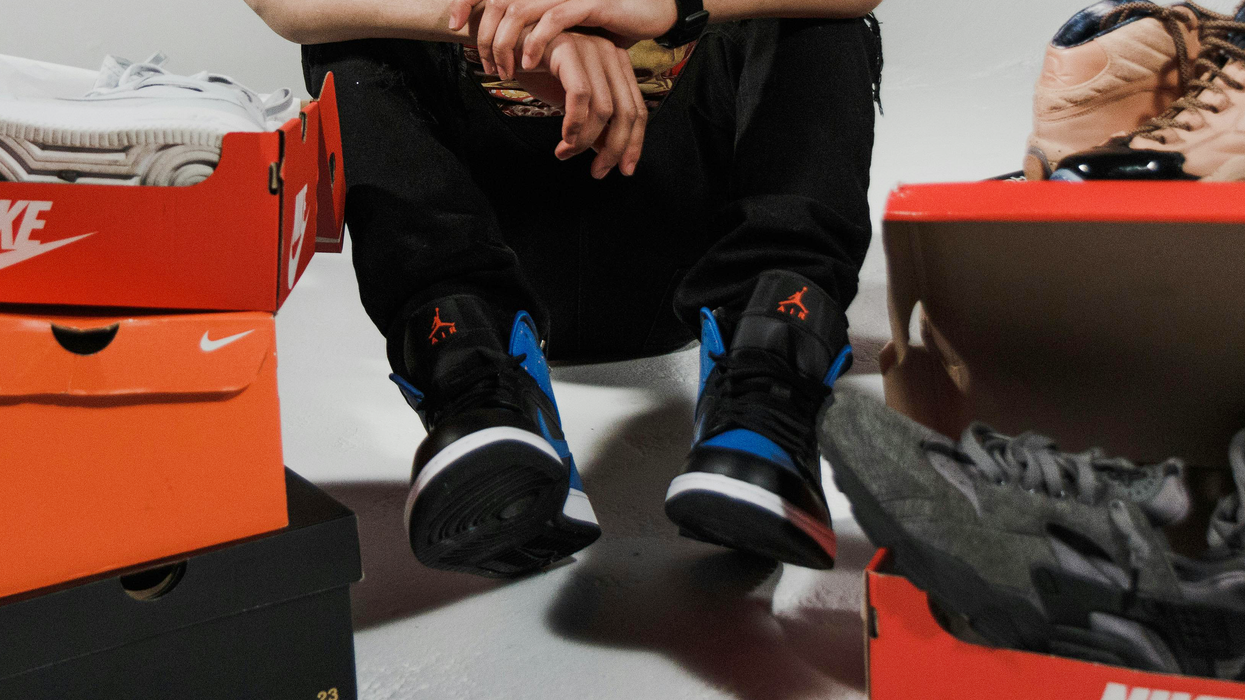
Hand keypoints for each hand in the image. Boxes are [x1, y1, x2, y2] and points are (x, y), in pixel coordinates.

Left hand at [449, 0, 676, 79]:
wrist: (651, 12)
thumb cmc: (606, 24)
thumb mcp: (564, 32)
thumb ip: (535, 34)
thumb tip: (505, 49)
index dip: (467, 0)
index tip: (452, 25)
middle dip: (484, 33)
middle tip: (487, 65)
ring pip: (520, 8)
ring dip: (505, 42)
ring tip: (505, 70)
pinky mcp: (591, 3)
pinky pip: (555, 18)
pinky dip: (536, 40)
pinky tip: (528, 62)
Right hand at [513, 31, 648, 177]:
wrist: (506, 47)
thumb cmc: (539, 73)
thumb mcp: (571, 103)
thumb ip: (593, 123)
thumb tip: (608, 153)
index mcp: (617, 65)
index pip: (637, 110)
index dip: (634, 144)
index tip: (624, 170)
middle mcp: (609, 53)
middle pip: (626, 113)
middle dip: (613, 149)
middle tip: (597, 172)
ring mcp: (590, 49)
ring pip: (602, 109)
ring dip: (584, 141)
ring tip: (565, 154)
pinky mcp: (568, 50)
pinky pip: (579, 96)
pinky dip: (573, 124)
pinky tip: (563, 140)